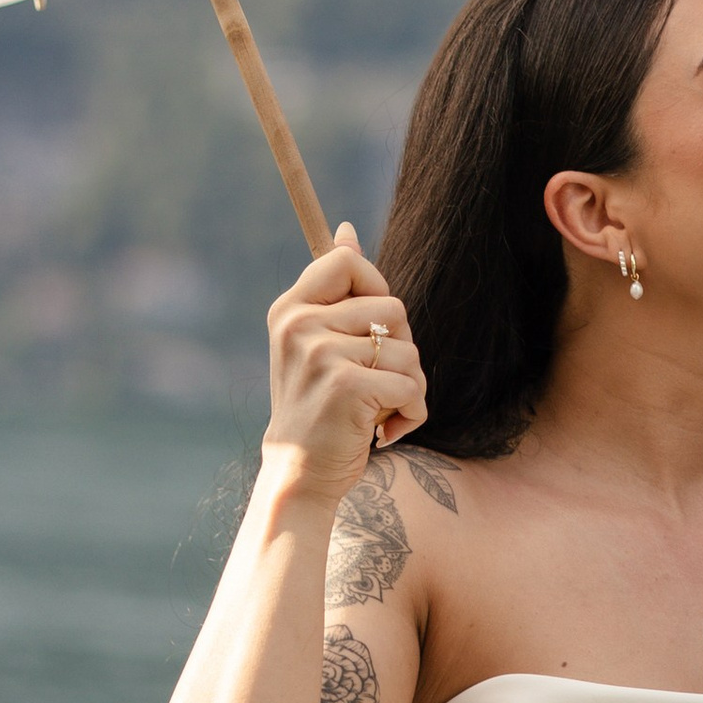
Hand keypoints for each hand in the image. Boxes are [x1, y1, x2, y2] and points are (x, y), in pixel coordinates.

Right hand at [262, 226, 426, 494]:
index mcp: (291, 309)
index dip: (375, 288)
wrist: (300, 473)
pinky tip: (384, 431)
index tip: (369, 328)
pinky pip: (411, 386)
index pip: (347, 262)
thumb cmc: (318, 408)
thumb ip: (335, 291)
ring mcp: (321, 354)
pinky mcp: (346, 386)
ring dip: (409, 388)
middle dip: (401, 349)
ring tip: (378, 411)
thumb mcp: (315, 343)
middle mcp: (300, 325)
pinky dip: (411, 414)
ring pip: (408, 350)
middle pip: (393, 307)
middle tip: (374, 381)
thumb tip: (347, 229)